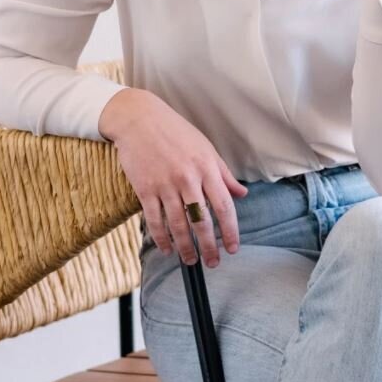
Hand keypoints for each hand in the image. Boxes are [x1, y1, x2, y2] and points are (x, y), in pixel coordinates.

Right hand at [98, 88, 247, 267]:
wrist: (139, 119)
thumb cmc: (176, 132)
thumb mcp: (206, 148)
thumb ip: (224, 174)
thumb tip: (241, 194)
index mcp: (206, 167)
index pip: (223, 206)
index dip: (230, 231)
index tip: (232, 248)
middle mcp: (188, 178)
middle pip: (202, 221)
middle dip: (209, 247)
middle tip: (213, 263)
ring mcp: (165, 184)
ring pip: (178, 225)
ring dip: (185, 248)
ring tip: (190, 261)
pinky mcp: (144, 189)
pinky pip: (154, 220)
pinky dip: (161, 238)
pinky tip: (167, 249)